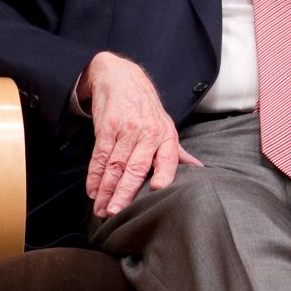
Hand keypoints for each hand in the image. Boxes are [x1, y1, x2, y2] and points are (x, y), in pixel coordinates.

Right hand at [79, 52, 202, 216]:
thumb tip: (199, 170)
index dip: (164, 173)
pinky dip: (94, 175)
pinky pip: (99, 156)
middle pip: (136, 167)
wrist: (122, 79)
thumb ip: (177, 152)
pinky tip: (92, 190)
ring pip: (115, 165)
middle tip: (116, 212)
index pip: (168, 158)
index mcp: (166, 136)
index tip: (157, 189)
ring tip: (101, 209)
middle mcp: (148, 134)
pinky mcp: (107, 128)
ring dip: (106, 190)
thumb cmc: (147, 109)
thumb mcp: (166, 127)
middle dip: (125, 192)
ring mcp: (126, 130)